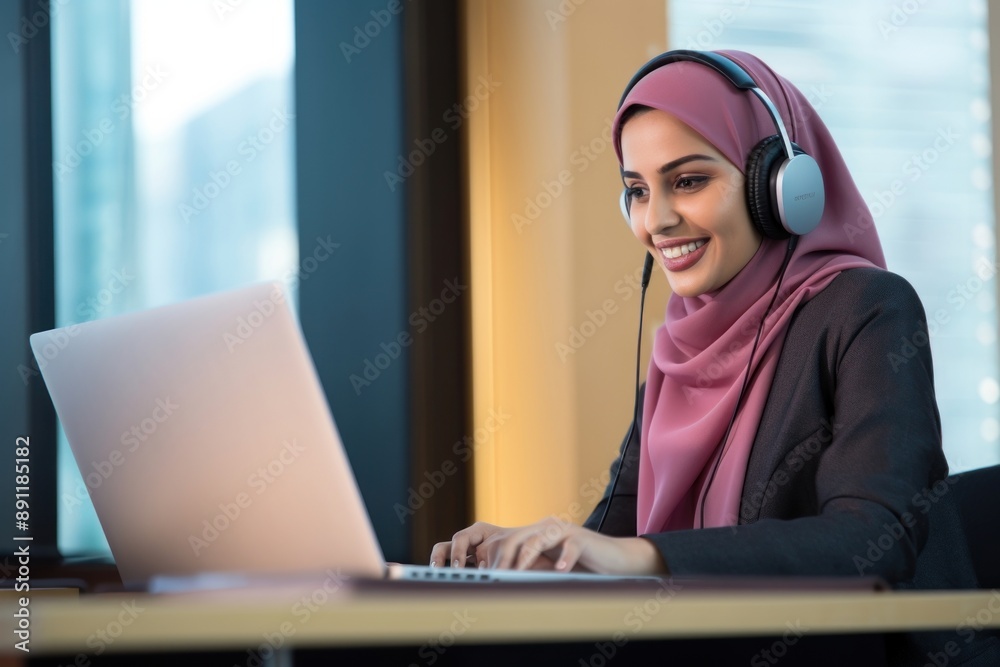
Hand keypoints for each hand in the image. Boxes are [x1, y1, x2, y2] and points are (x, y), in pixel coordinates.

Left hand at [430, 518, 667, 575]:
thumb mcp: (546, 566)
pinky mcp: (581, 538)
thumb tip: (497, 581)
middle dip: (501, 558)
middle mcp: (544, 528)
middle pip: (514, 537)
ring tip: (517, 574)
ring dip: (525, 558)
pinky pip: (569, 546)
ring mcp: (563, 531)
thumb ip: (525, 568)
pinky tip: (560, 570)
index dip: (490, 557)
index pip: (503, 540)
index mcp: (532, 534)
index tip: (481, 576)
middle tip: (493, 578)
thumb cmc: (577, 566)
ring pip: (537, 539)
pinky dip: (564, 558)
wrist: (611, 560)